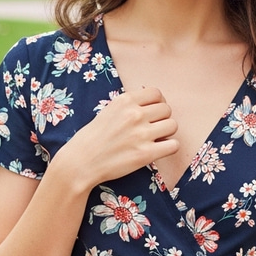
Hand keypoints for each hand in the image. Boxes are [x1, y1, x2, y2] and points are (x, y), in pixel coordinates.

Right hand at [57, 87, 178, 187]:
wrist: (81, 162)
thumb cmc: (94, 137)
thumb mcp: (109, 110)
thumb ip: (130, 104)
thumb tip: (154, 100)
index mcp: (125, 101)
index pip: (157, 93)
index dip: (158, 102)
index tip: (153, 112)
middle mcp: (135, 114)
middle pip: (167, 109)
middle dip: (162, 118)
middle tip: (153, 128)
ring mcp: (141, 134)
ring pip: (173, 125)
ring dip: (167, 132)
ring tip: (156, 139)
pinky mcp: (146, 154)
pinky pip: (174, 145)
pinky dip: (169, 147)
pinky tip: (159, 149)